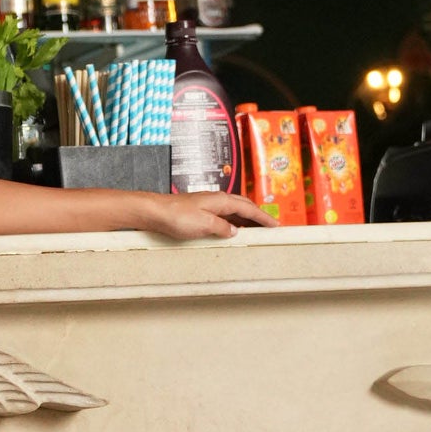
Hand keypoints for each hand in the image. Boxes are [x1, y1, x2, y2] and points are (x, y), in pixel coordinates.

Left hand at [131, 190, 273, 240]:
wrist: (155, 212)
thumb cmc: (176, 215)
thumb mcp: (204, 224)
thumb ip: (222, 227)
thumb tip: (234, 231)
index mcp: (221, 200)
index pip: (249, 209)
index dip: (263, 217)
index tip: (276, 224)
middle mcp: (217, 200)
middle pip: (244, 207)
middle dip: (258, 216)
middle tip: (269, 227)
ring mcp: (208, 205)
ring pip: (234, 211)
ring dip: (246, 220)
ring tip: (255, 230)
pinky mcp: (200, 211)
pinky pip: (223, 216)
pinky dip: (233, 222)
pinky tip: (231, 230)